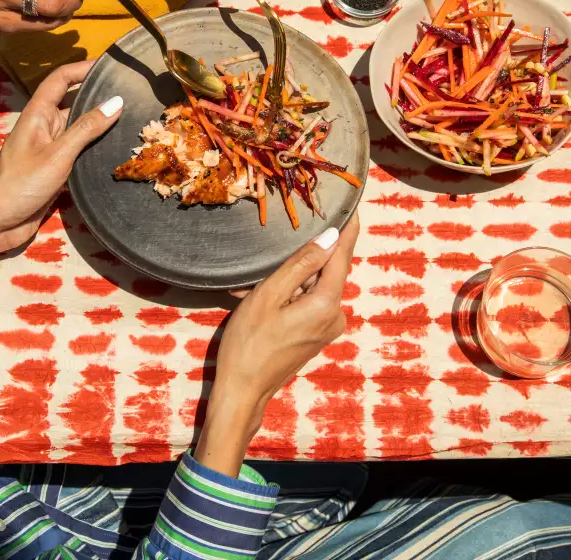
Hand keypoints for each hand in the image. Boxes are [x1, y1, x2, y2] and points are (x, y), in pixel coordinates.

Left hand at [0, 61, 121, 270]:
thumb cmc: (20, 184)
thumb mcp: (57, 154)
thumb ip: (86, 129)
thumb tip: (116, 102)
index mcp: (38, 114)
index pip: (61, 79)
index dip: (83, 68)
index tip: (111, 64)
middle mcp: (45, 126)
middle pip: (74, 102)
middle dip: (99, 96)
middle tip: (133, 93)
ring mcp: (51, 148)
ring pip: (80, 128)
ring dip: (102, 124)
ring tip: (135, 118)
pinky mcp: (57, 169)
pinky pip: (81, 151)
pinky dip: (98, 147)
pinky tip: (119, 149)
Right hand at [194, 217, 358, 475]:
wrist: (242, 392)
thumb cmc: (249, 343)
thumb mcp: (269, 295)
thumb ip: (301, 264)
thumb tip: (331, 236)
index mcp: (327, 304)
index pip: (342, 255)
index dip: (347, 227)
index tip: (353, 203)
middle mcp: (335, 316)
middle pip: (325, 271)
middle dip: (299, 260)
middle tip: (273, 254)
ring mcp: (327, 328)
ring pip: (312, 286)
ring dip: (286, 280)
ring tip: (252, 286)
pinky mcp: (316, 335)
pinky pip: (306, 302)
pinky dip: (286, 295)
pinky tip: (258, 300)